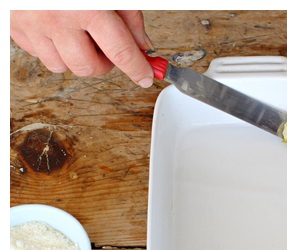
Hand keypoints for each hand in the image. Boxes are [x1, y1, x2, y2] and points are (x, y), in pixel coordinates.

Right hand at [9, 10, 154, 86]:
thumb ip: (130, 16)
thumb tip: (141, 45)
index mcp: (87, 8)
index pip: (119, 51)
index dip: (136, 68)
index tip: (145, 77)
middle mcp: (58, 20)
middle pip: (88, 66)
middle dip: (104, 63)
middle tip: (107, 48)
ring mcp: (33, 26)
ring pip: (61, 66)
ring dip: (76, 57)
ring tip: (79, 34)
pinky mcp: (15, 28)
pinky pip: (38, 55)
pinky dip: (53, 49)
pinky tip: (58, 31)